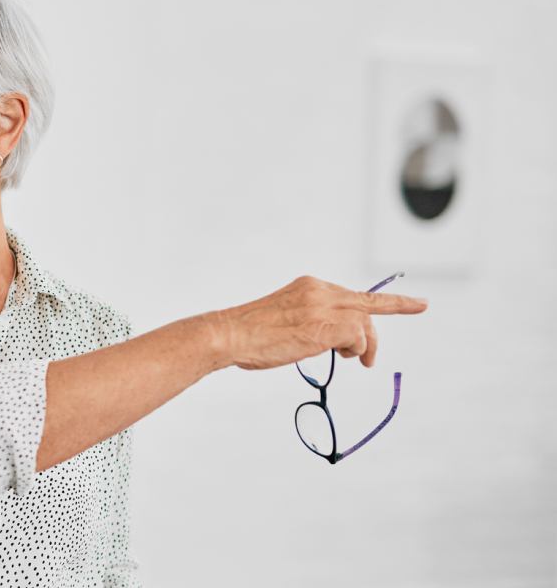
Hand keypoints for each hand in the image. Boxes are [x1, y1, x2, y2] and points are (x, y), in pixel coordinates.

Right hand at [211, 276, 426, 370]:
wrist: (228, 335)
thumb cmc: (249, 335)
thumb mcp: (285, 319)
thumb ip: (312, 322)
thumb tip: (332, 341)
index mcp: (309, 286)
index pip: (356, 293)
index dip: (392, 302)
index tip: (419, 304)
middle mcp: (319, 291)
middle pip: (367, 307)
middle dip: (377, 335)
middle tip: (368, 360)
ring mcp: (322, 307)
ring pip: (365, 323)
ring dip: (364, 347)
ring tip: (350, 361)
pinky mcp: (324, 325)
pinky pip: (359, 337)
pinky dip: (357, 350)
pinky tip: (342, 356)